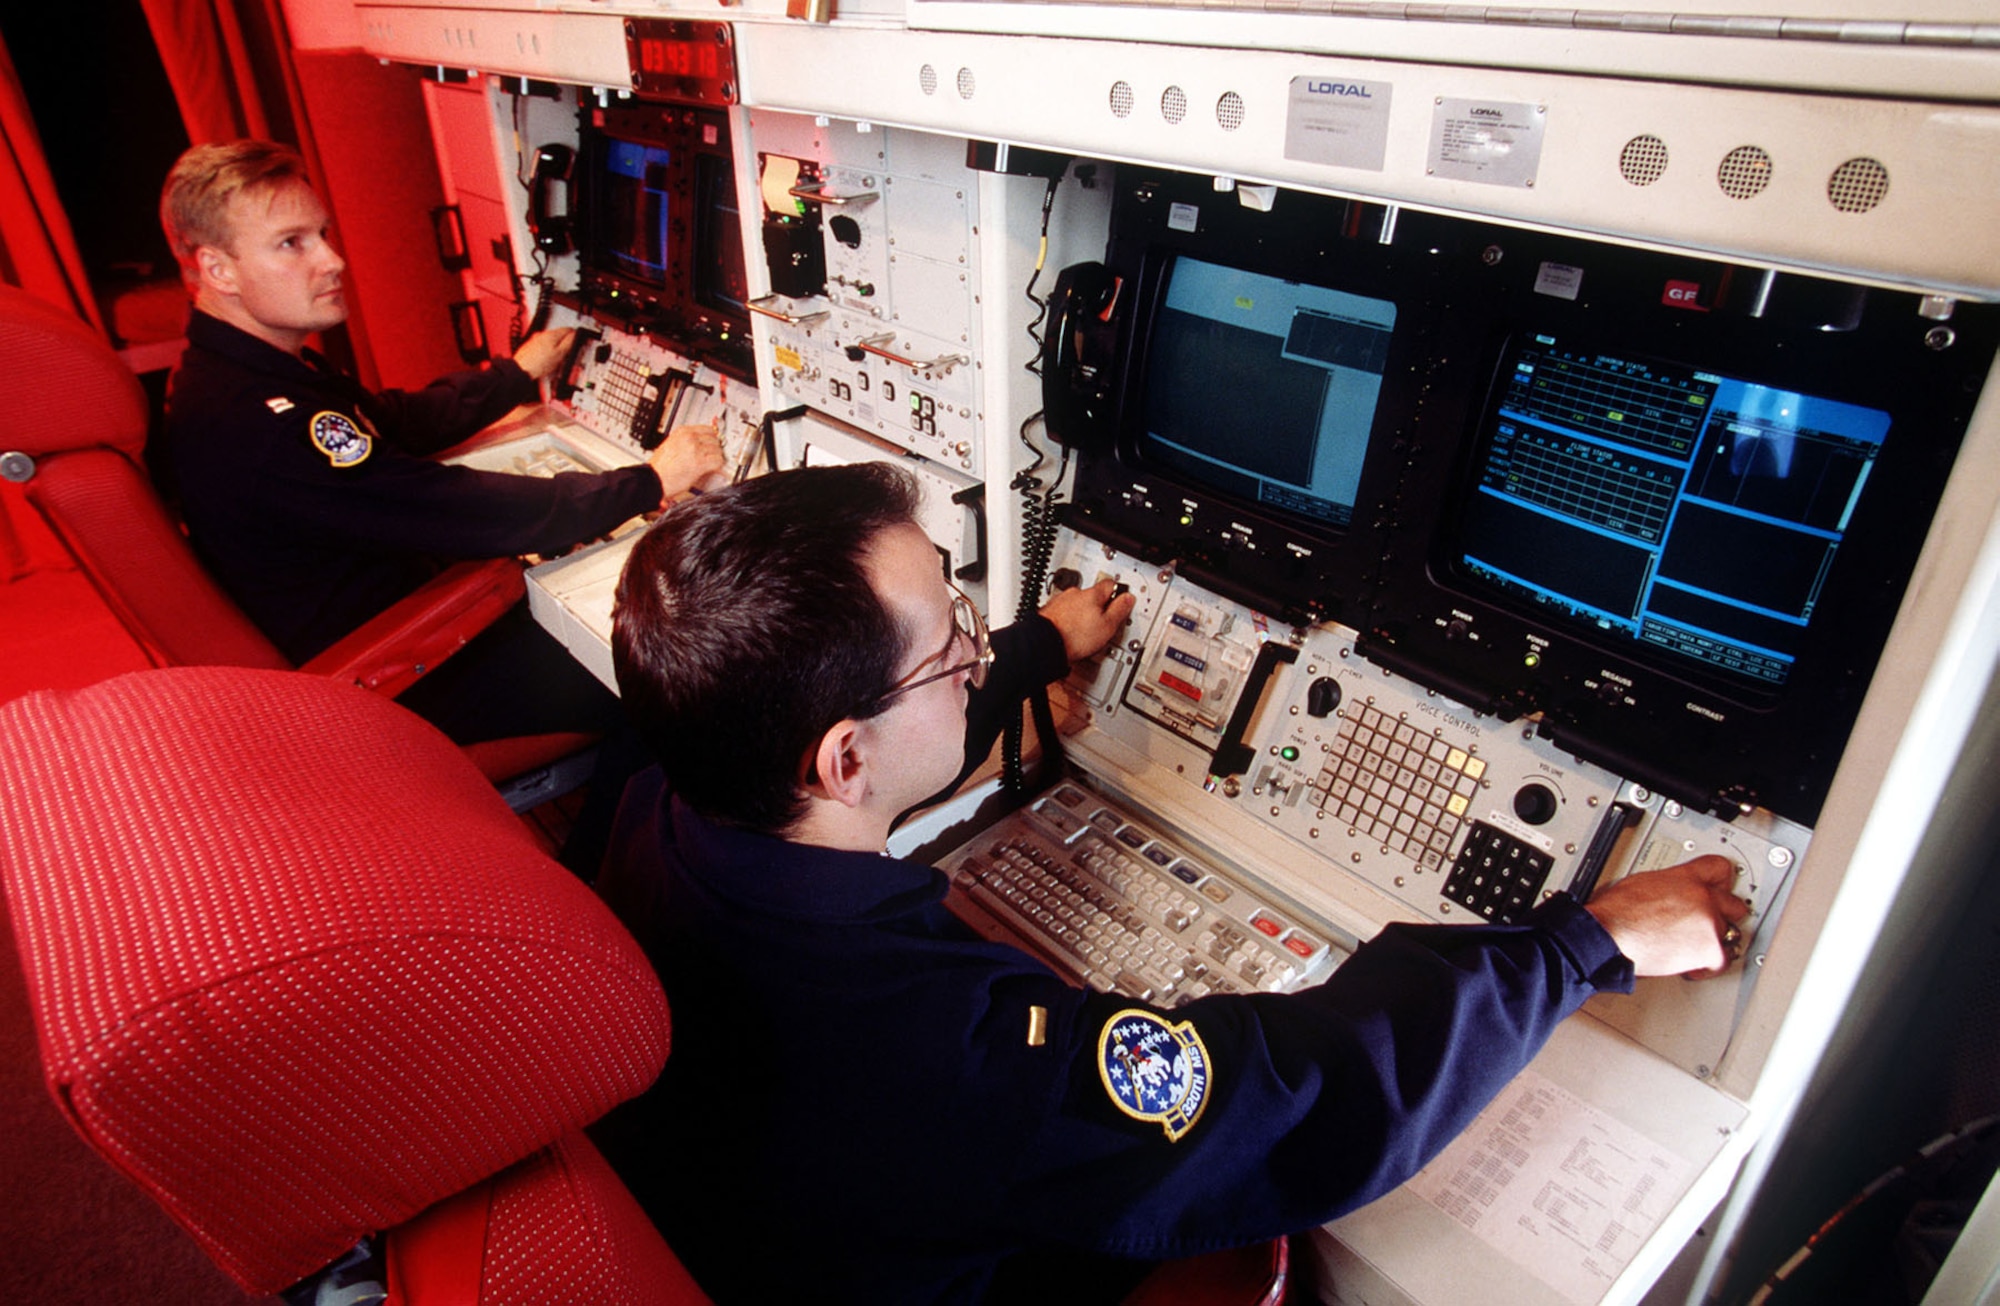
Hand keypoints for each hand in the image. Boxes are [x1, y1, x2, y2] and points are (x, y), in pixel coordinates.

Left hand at [512, 328, 575, 380]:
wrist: (521, 370)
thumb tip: (575, 334)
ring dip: (555, 348)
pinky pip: (543, 346)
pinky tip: (546, 360)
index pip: (568, 329)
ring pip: (551, 341)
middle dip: (564, 343)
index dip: (574, 337)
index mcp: (552, 334)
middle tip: (565, 355)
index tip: (575, 344)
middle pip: (559, 335)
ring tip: (554, 360)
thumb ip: (569, 342)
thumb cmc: (539, 364)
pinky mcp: (531, 345)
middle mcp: (542, 334)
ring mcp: (536, 339)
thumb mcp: (560, 354)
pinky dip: (546, 351)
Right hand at [647, 422, 725, 500]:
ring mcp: (696, 449)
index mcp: (682, 431)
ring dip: (716, 457)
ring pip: (717, 450)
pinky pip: (718, 461)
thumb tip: (699, 442)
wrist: (654, 479)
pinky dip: (717, 465)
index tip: (713, 442)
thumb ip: (685, 441)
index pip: (707, 428)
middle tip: (712, 455)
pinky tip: (712, 468)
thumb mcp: (671, 444)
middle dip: (714, 448)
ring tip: (711, 463)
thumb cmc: (660, 467)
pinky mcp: (700, 462)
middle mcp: (690, 438)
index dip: (712, 437)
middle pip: (714, 438)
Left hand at [1038, 578, 1136, 661]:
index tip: (1120, 602)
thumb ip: (1119, 609)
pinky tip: (1071, 632)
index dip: (1118, 593)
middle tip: (1103, 623)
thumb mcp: (1107, 626)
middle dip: (1098, 607)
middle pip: (1093, 595)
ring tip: (1086, 632)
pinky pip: (1064, 613)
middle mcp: (1074, 594)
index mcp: (1091, 594)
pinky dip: (1068, 620)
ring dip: (1082, 614)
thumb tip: (1128, 598)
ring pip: (1077, 604)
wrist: (1045, 644)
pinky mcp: (1049, 612)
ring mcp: (1060, 602)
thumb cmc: (1074, 636)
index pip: (1110, 584)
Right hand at [1582, 855, 1751, 977]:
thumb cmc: (1614, 913)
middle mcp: (1702, 897)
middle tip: (1709, 924)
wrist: (1608, 936)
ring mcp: (1709, 922)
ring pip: (1730, 933)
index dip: (1721, 881)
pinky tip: (1693, 966)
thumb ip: (1668, 886)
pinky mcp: (1709, 949)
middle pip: (1735, 904)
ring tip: (1694, 948)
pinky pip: (1723, 960)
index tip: (1721, 889)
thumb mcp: (1642, 883)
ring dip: (1713, 941)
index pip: (1719, 868)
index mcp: (1684, 877)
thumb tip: (1670, 894)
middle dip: (1722, 915)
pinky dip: (1708, 966)